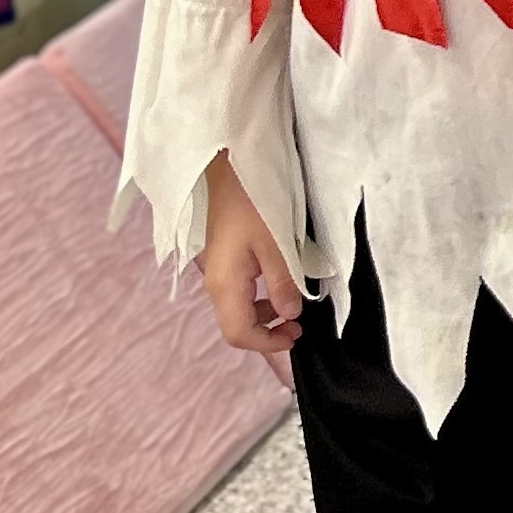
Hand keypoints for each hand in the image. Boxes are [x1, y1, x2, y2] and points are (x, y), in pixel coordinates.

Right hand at [198, 153, 300, 353]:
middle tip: (297, 326)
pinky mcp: (221, 261)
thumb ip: (284, 282)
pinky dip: (258, 300)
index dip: (267, 344)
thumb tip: (290, 313)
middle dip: (266, 334)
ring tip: (291, 307)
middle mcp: (214, 283)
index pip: (239, 334)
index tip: (296, 335)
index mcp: (225, 283)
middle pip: (235, 326)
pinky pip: (237, 293)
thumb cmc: (251, 201)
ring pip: (236, 311)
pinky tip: (277, 286)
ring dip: (263, 317)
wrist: (225, 169)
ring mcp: (215, 272)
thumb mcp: (276, 243)